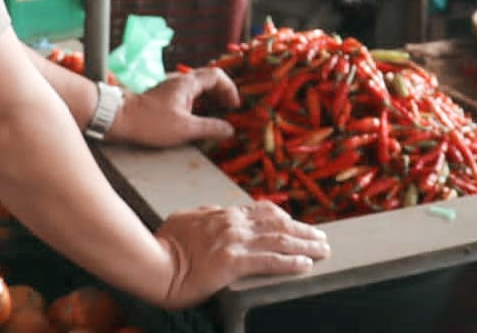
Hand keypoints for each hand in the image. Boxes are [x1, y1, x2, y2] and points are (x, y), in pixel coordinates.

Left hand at [107, 67, 239, 147]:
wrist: (119, 119)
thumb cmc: (150, 122)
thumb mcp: (184, 129)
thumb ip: (209, 128)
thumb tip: (229, 130)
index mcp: (188, 84)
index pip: (217, 76)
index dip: (230, 89)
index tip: (234, 106)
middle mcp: (181, 81)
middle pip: (209, 79)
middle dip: (223, 93)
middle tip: (229, 110)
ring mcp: (172, 88)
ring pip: (199, 87)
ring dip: (211, 98)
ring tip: (217, 115)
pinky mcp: (165, 97)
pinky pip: (189, 95)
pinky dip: (200, 103)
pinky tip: (198, 118)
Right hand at [155, 202, 329, 307]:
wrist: (152, 262)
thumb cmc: (163, 245)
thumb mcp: (185, 220)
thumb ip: (205, 215)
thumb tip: (214, 213)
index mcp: (224, 214)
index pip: (263, 212)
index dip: (284, 218)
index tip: (297, 224)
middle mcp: (234, 223)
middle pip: (278, 224)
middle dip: (303, 231)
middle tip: (322, 237)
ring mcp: (235, 242)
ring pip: (280, 240)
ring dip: (305, 245)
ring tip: (323, 250)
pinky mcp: (234, 262)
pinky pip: (270, 261)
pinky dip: (291, 262)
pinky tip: (306, 265)